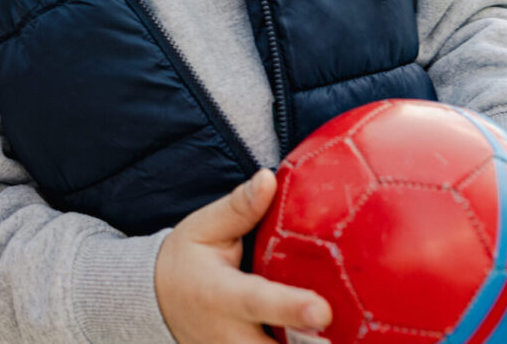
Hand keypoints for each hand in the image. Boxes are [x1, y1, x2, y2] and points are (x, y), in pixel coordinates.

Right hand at [155, 169, 331, 343]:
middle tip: (348, 331)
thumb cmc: (188, 258)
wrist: (158, 302)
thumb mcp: (206, 226)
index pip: (258, 303)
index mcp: (220, 294)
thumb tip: (269, 178)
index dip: (291, 308)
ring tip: (348, 334)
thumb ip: (240, 207)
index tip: (323, 310)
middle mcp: (229, 336)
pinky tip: (329, 338)